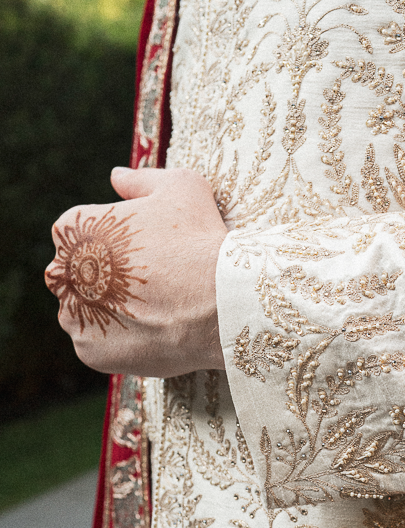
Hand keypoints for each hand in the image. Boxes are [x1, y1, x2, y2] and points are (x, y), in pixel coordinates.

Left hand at [45, 167, 227, 376]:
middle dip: (108, 277)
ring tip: (154, 308)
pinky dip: (120, 340)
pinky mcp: (89, 351)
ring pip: (86, 311)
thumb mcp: (181, 188)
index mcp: (74, 228)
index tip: (148, 250)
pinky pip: (100, 344)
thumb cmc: (200, 240)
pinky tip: (152, 330)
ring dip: (111, 309)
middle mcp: (62, 272)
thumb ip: (141, 179)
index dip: (118, 241)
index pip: (83, 232)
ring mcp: (74, 315)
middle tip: (153, 282)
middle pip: (80, 273)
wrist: (220, 302)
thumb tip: (116, 175)